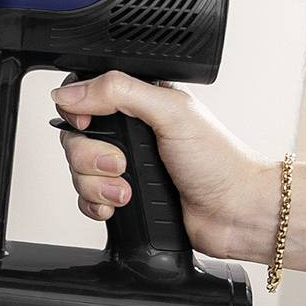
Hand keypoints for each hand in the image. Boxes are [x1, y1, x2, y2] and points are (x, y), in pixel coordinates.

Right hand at [50, 73, 305, 273]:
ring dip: (97, 185)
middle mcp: (129, 135)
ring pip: (77, 173)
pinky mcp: (120, 198)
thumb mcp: (171, 112)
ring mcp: (124, 168)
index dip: (77, 114)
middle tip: (121, 164)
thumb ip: (119, 93)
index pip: (84, 100)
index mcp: (140, 104)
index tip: (89, 125)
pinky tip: (119, 205)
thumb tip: (70, 92)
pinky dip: (96, 205)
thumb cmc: (219, 162)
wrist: (234, 212)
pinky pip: (85, 201)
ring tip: (128, 190)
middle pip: (75, 140)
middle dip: (90, 158)